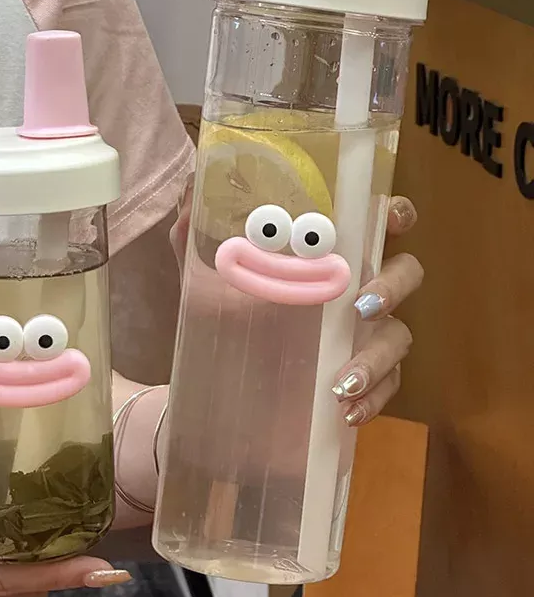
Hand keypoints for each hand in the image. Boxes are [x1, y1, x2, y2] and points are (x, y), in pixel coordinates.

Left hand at [171, 185, 422, 426]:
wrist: (216, 387)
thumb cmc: (221, 322)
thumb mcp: (204, 279)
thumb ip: (195, 235)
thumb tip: (191, 185)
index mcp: (325, 256)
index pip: (374, 223)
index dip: (395, 214)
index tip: (391, 219)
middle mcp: (353, 288)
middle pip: (405, 273)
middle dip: (393, 286)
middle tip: (360, 306)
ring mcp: (362, 335)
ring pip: (399, 336)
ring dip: (376, 358)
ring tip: (341, 381)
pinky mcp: (363, 378)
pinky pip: (387, 387)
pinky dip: (372, 399)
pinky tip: (345, 411)